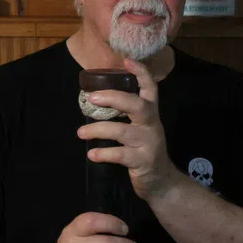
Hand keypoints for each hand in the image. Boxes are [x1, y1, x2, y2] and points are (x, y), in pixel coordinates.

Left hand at [76, 57, 183, 200]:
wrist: (161, 182)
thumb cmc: (143, 150)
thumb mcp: (139, 129)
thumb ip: (125, 115)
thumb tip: (94, 100)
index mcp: (150, 113)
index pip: (150, 88)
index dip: (141, 73)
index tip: (127, 60)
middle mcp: (152, 125)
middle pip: (138, 105)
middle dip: (114, 98)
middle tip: (92, 98)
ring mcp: (149, 143)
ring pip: (123, 131)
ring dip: (98, 130)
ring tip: (80, 133)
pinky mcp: (143, 161)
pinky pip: (120, 155)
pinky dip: (104, 154)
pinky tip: (92, 154)